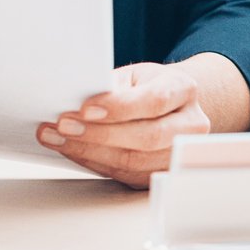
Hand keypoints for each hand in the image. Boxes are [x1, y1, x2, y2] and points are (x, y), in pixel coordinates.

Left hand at [37, 61, 212, 188]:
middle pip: (148, 136)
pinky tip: (73, 150)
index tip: (85, 108)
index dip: (119, 107)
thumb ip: (111, 85)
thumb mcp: (133, 75)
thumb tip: (75, 98)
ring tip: (59, 139)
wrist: (170, 106)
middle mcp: (190, 124)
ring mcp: (178, 154)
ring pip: (135, 161)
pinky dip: (94, 162)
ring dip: (90, 151)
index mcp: (184, 90)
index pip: (155, 100)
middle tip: (64, 126)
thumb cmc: (147, 87)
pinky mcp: (161, 174)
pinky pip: (126, 174)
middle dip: (100, 134)